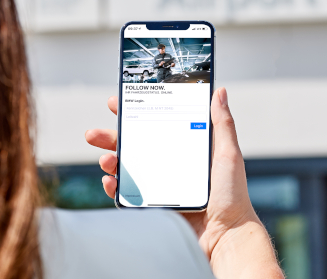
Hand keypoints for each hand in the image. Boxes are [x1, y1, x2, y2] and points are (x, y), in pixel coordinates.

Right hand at [85, 88, 283, 278]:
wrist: (225, 235)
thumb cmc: (232, 195)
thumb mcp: (228, 153)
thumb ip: (222, 123)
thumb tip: (220, 92)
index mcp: (186, 147)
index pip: (158, 124)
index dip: (136, 112)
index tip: (117, 103)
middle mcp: (170, 163)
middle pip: (136, 145)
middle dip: (111, 138)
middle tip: (94, 135)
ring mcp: (160, 184)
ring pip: (127, 168)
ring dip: (111, 161)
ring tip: (107, 160)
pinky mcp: (154, 204)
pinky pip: (128, 194)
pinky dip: (115, 187)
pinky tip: (111, 182)